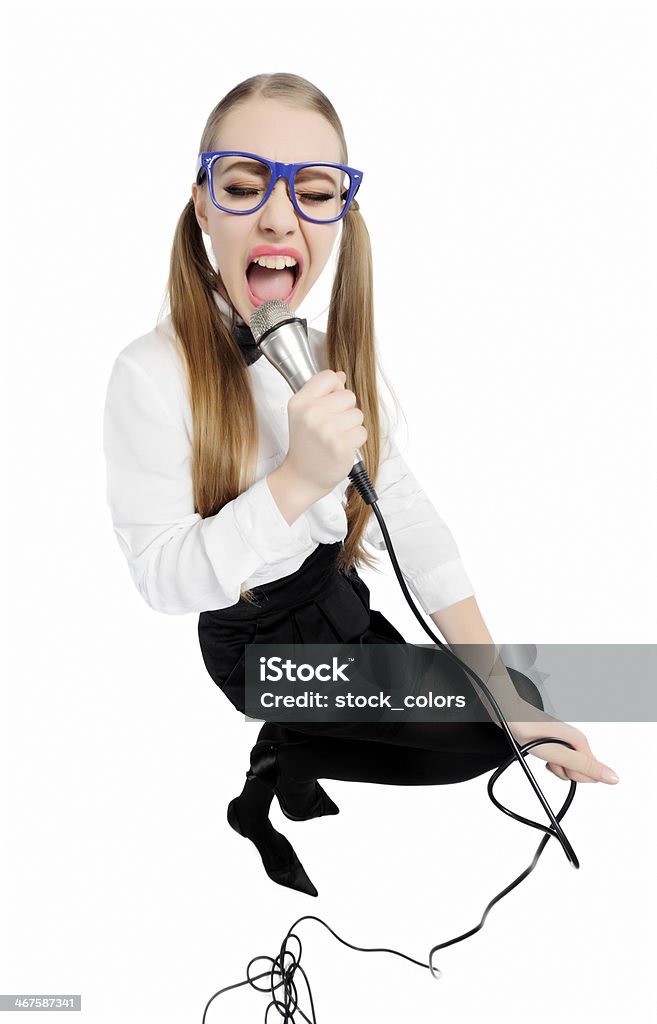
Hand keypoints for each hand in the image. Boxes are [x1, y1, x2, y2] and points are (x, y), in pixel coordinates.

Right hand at [284, 369, 366, 496]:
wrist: (303, 476)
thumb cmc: (305, 444)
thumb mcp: (303, 413)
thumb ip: (320, 392)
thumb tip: (341, 376)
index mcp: (300, 402)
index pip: (329, 377)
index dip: (334, 390)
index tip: (327, 404)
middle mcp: (311, 414)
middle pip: (348, 395)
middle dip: (345, 410)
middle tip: (330, 426)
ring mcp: (326, 430)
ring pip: (357, 414)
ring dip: (351, 426)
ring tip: (335, 437)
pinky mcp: (341, 445)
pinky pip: (362, 431)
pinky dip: (355, 440)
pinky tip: (341, 447)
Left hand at [505, 705, 619, 784]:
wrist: (508, 714)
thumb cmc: (530, 729)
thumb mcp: (559, 753)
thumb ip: (585, 766)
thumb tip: (613, 777)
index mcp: (580, 742)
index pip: (591, 775)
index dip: (573, 774)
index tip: (560, 763)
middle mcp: (575, 741)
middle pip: (579, 771)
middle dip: (563, 771)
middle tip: (548, 757)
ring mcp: (565, 742)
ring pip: (567, 768)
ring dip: (553, 766)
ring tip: (541, 753)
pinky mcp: (555, 743)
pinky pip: (558, 761)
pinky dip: (549, 762)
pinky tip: (539, 753)